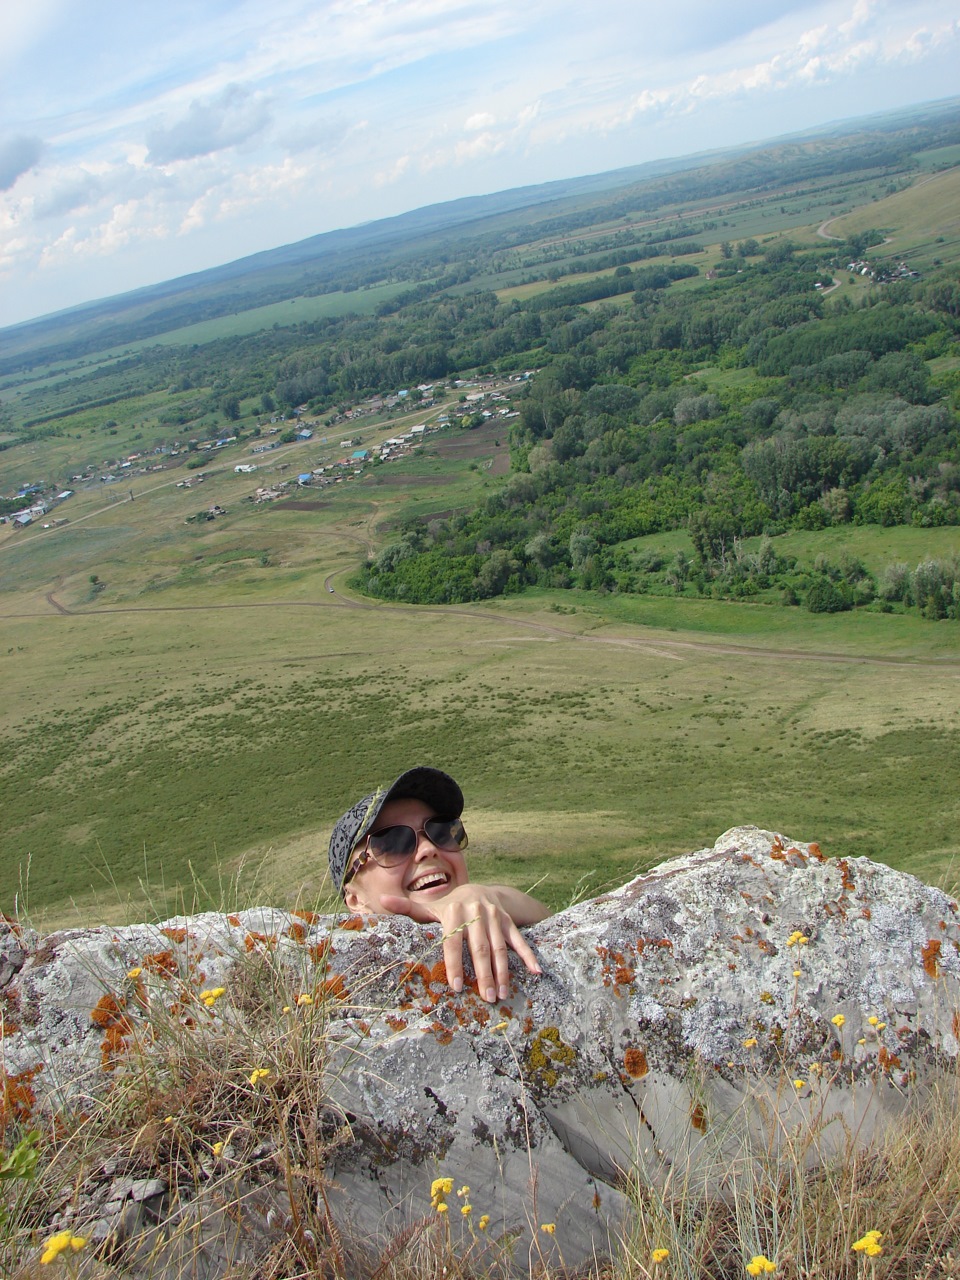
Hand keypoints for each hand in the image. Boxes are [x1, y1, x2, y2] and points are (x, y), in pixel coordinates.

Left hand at [378, 883, 544, 1001]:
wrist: (480, 889)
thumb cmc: (450, 907)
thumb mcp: (430, 907)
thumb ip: (408, 908)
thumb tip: (381, 900)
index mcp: (453, 912)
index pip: (452, 942)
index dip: (454, 964)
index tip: (455, 988)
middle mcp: (475, 912)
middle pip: (480, 948)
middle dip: (484, 975)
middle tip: (486, 998)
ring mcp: (495, 916)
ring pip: (500, 947)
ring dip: (503, 972)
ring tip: (503, 995)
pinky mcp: (508, 920)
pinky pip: (519, 939)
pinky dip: (528, 955)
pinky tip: (536, 972)